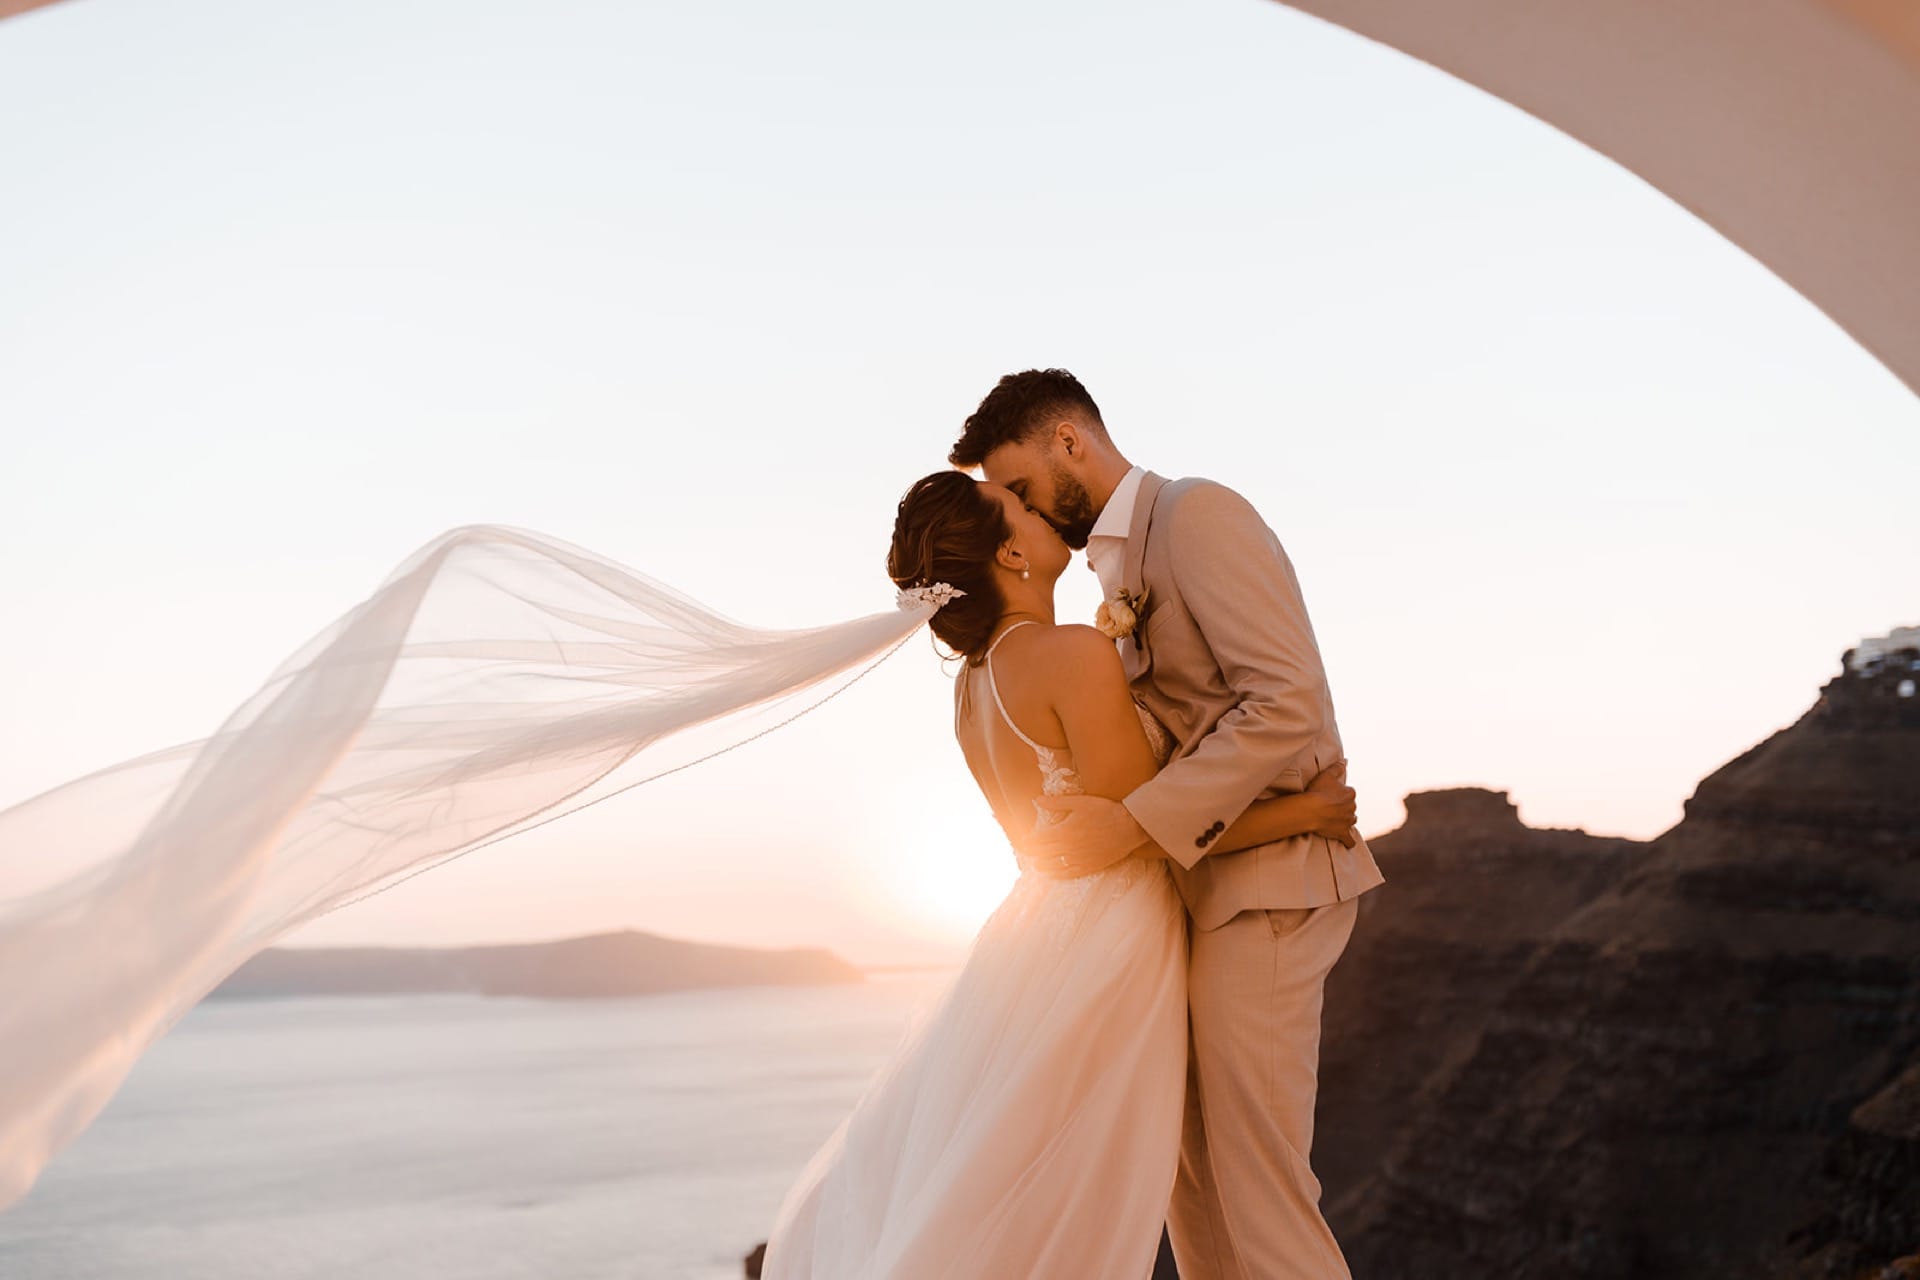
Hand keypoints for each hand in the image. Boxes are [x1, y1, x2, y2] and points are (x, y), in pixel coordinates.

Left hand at [1019, 794, 1148, 878]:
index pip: (1038, 839)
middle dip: (1031, 853)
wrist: (1129, 827)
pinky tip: (1051, 874)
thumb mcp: (1080, 802)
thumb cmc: (1105, 811)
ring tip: (1035, 865)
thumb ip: (1056, 802)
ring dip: (1041, 865)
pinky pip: (1068, 874)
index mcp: (1064, 831)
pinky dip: (1057, 874)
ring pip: (1053, 866)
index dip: (1027, 840)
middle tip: (1024, 852)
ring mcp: (1078, 859)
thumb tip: (1037, 799)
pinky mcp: (1089, 866)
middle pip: (1043, 853)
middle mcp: (1068, 847)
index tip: (1021, 840)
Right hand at [1305, 760, 1357, 847]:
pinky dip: (1349, 841)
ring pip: (1350, 820)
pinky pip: (1349, 839)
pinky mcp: (1342, 833)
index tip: (1330, 794)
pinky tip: (1348, 843)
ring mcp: (1348, 821)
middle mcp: (1352, 808)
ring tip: (1334, 820)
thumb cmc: (1318, 791)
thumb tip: (1345, 761)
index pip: (1348, 793)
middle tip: (1329, 806)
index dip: (1339, 794)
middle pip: (1349, 807)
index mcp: (1350, 793)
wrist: (1311, 810)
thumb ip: (1337, 767)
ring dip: (1344, 820)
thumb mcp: (1327, 774)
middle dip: (1342, 807)